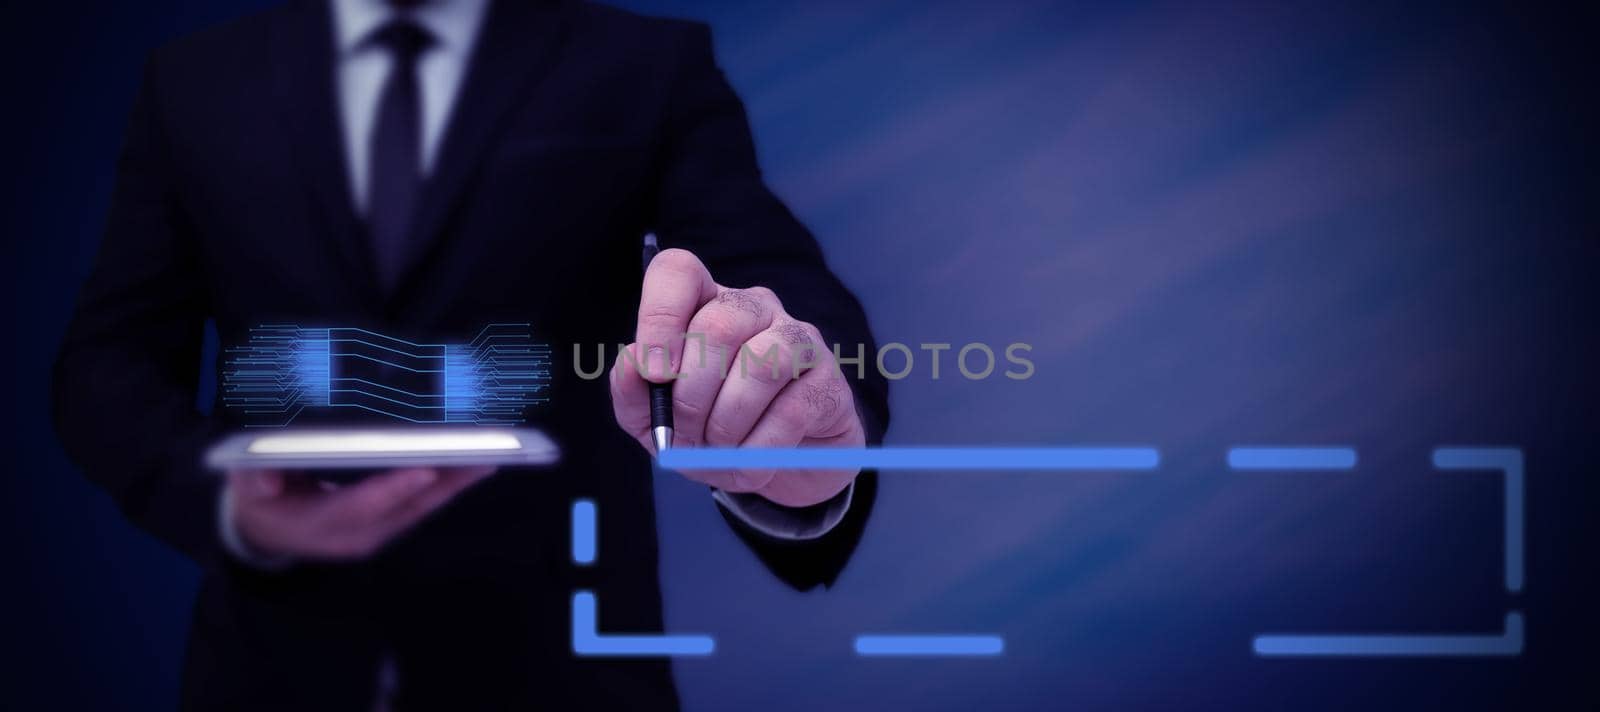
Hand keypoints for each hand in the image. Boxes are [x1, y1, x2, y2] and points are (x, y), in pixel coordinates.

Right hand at [226, 466, 495, 560]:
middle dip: (445, 483)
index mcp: (321, 525)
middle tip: (480, 456)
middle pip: (407, 508)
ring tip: (488, 455)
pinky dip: (448, 486)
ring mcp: (377, 533)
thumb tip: (267, 477)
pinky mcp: (389, 526)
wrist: (269, 534)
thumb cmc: (262, 504)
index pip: (362, 506)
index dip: (393, 488)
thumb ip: (255, 480)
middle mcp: (358, 534)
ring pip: (422, 509)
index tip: (426, 469)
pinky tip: (472, 465)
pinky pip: (423, 507)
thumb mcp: (248, 491)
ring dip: (456, 484)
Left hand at [610, 248, 863, 506]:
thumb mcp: (657, 421)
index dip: (659, 317)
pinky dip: (757, 450)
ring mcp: (798, 338)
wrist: (783, 468)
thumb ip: (633, 393)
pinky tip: (749, 463)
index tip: (653, 373)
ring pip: (759, 364)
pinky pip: (790, 411)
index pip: (678, 272)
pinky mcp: (828, 379)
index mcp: (704, 304)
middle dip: (690, 397)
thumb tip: (631, 363)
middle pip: (716, 326)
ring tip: (717, 452)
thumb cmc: (714, 431)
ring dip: (726, 423)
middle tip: (685, 436)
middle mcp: (754, 308)